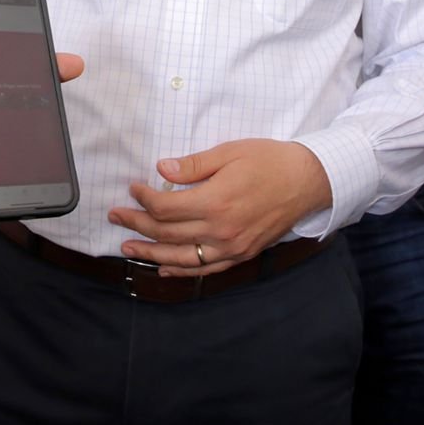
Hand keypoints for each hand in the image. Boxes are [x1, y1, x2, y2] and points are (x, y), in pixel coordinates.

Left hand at [109, 139, 331, 276]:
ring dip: (151, 253)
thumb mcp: (229, 152)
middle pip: (168, 233)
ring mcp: (232, 247)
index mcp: (216, 202)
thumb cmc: (269, 161)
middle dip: (137, 225)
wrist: (307, 181)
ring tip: (128, 247)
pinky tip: (164, 269)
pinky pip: (206, 269)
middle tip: (116, 216)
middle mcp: (221, 230)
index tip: (132, 188)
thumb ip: (193, 166)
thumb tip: (161, 170)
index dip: (143, 200)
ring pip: (182, 258)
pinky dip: (182, 271)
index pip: (166, 208)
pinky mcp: (241, 254)